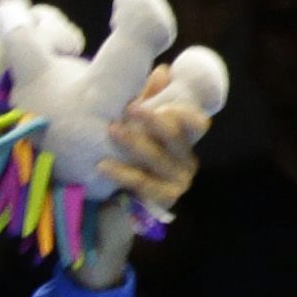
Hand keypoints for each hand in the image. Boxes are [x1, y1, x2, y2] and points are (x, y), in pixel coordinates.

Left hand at [71, 66, 212, 284]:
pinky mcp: (164, 201)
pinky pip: (142, 182)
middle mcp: (187, 162)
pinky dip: (122, 172)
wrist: (107, 226)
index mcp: (182, 144)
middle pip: (174, 134)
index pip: (193, 119)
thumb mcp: (131, 137)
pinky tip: (103, 165)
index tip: (159, 84)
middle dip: (152, 118)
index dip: (180, 103)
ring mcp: (178, 183)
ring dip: (135, 143)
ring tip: (112, 130)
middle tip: (130, 106)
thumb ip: (145, 106)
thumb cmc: (118, 175)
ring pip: (158, 157)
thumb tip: (162, 70)